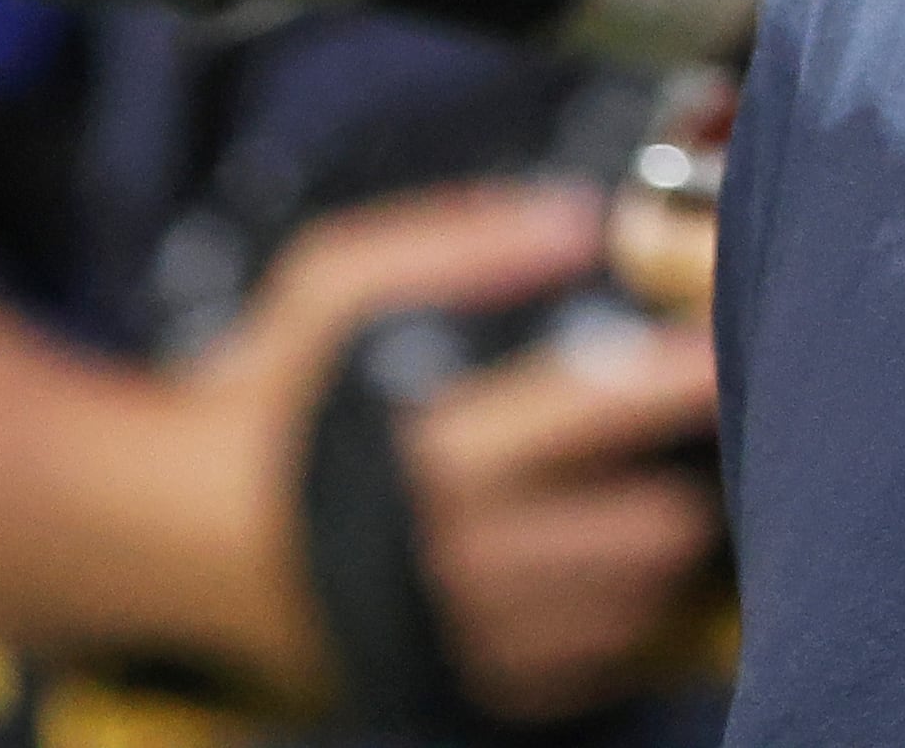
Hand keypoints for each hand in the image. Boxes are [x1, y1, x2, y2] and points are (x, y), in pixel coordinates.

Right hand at [156, 180, 723, 721]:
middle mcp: (451, 557)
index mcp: (425, 451)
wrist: (169, 535)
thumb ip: (455, 245)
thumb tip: (578, 218)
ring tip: (660, 487)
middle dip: (690, 475)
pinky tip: (604, 559)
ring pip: (629, 608)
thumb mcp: (330, 286)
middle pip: (642, 534)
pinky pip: (586, 667)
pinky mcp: (458, 686)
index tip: (735, 341)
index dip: (680, 375)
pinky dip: (616, 616)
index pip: (593, 409)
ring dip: (662, 548)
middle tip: (702, 429)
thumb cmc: (258, 395)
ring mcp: (460, 636)